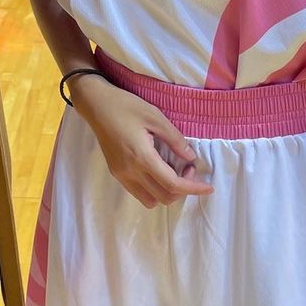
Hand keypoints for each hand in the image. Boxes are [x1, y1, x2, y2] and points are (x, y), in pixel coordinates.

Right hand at [71, 74, 212, 207]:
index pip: (172, 184)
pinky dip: (154, 190)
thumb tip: (190, 157)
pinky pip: (139, 193)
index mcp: (142, 157)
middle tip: (189, 168)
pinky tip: (159, 172)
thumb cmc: (126, 106)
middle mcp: (130, 172)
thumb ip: (175, 139)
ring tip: (173, 171)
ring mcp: (121, 175)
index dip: (193, 188)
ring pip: (151, 200)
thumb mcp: (155, 116)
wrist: (96, 105)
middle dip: (183, 189)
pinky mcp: (116, 173)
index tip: (209, 187)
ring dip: (168, 192)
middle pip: (164, 197)